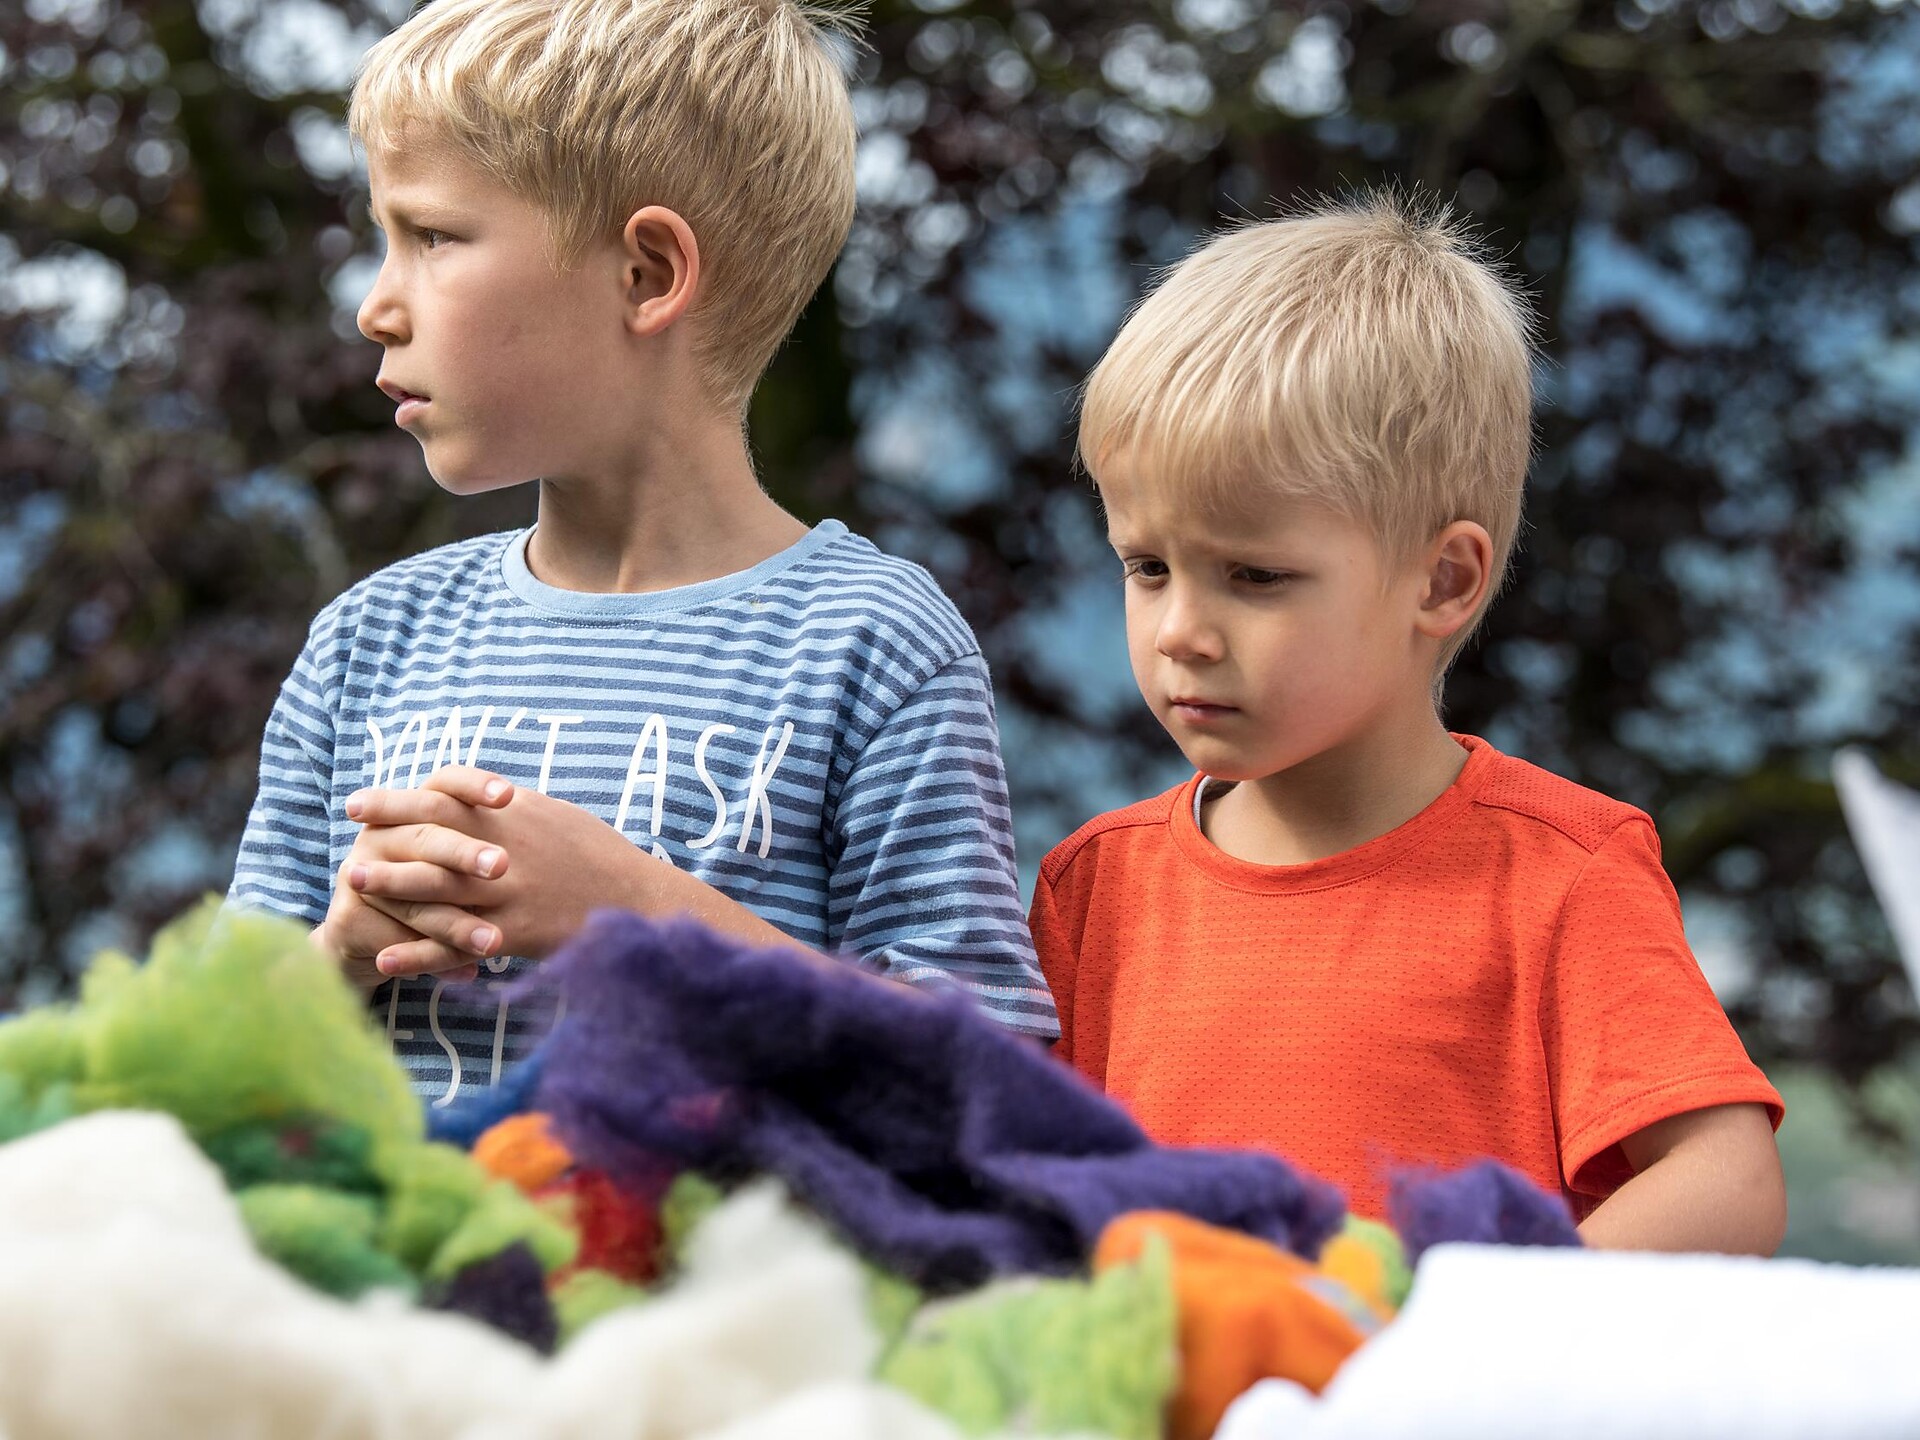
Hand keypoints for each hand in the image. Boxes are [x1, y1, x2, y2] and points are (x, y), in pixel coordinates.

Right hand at [322, 770, 516, 984]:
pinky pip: (394, 939)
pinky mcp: (347, 919)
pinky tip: (467, 974)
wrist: (370, 934)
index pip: (445, 783)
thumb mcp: (462, 855)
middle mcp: (382, 835)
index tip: (510, 796)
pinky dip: (431, 960)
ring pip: (413, 897)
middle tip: (501, 866)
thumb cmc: (437, 886)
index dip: (475, 786)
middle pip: (428, 836)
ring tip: (494, 943)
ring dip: (456, 923)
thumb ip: (494, 836)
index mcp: (412, 810)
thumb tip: (554, 820)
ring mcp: (359, 875)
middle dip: (465, 852)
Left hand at [344, 767, 664, 970]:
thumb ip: (506, 810)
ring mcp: (506, 894)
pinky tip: (385, 958)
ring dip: (391, 888)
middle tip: (345, 839)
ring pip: (437, 889)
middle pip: (431, 838)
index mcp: (511, 816)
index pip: (442, 797)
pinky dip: (417, 953)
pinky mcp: (512, 934)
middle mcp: (503, 850)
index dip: (396, 800)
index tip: (360, 804)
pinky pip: (455, 945)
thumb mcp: (553, 815)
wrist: (635, 897)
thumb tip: (469, 797)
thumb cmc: (596, 853)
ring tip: (352, 886)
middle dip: (384, 838)